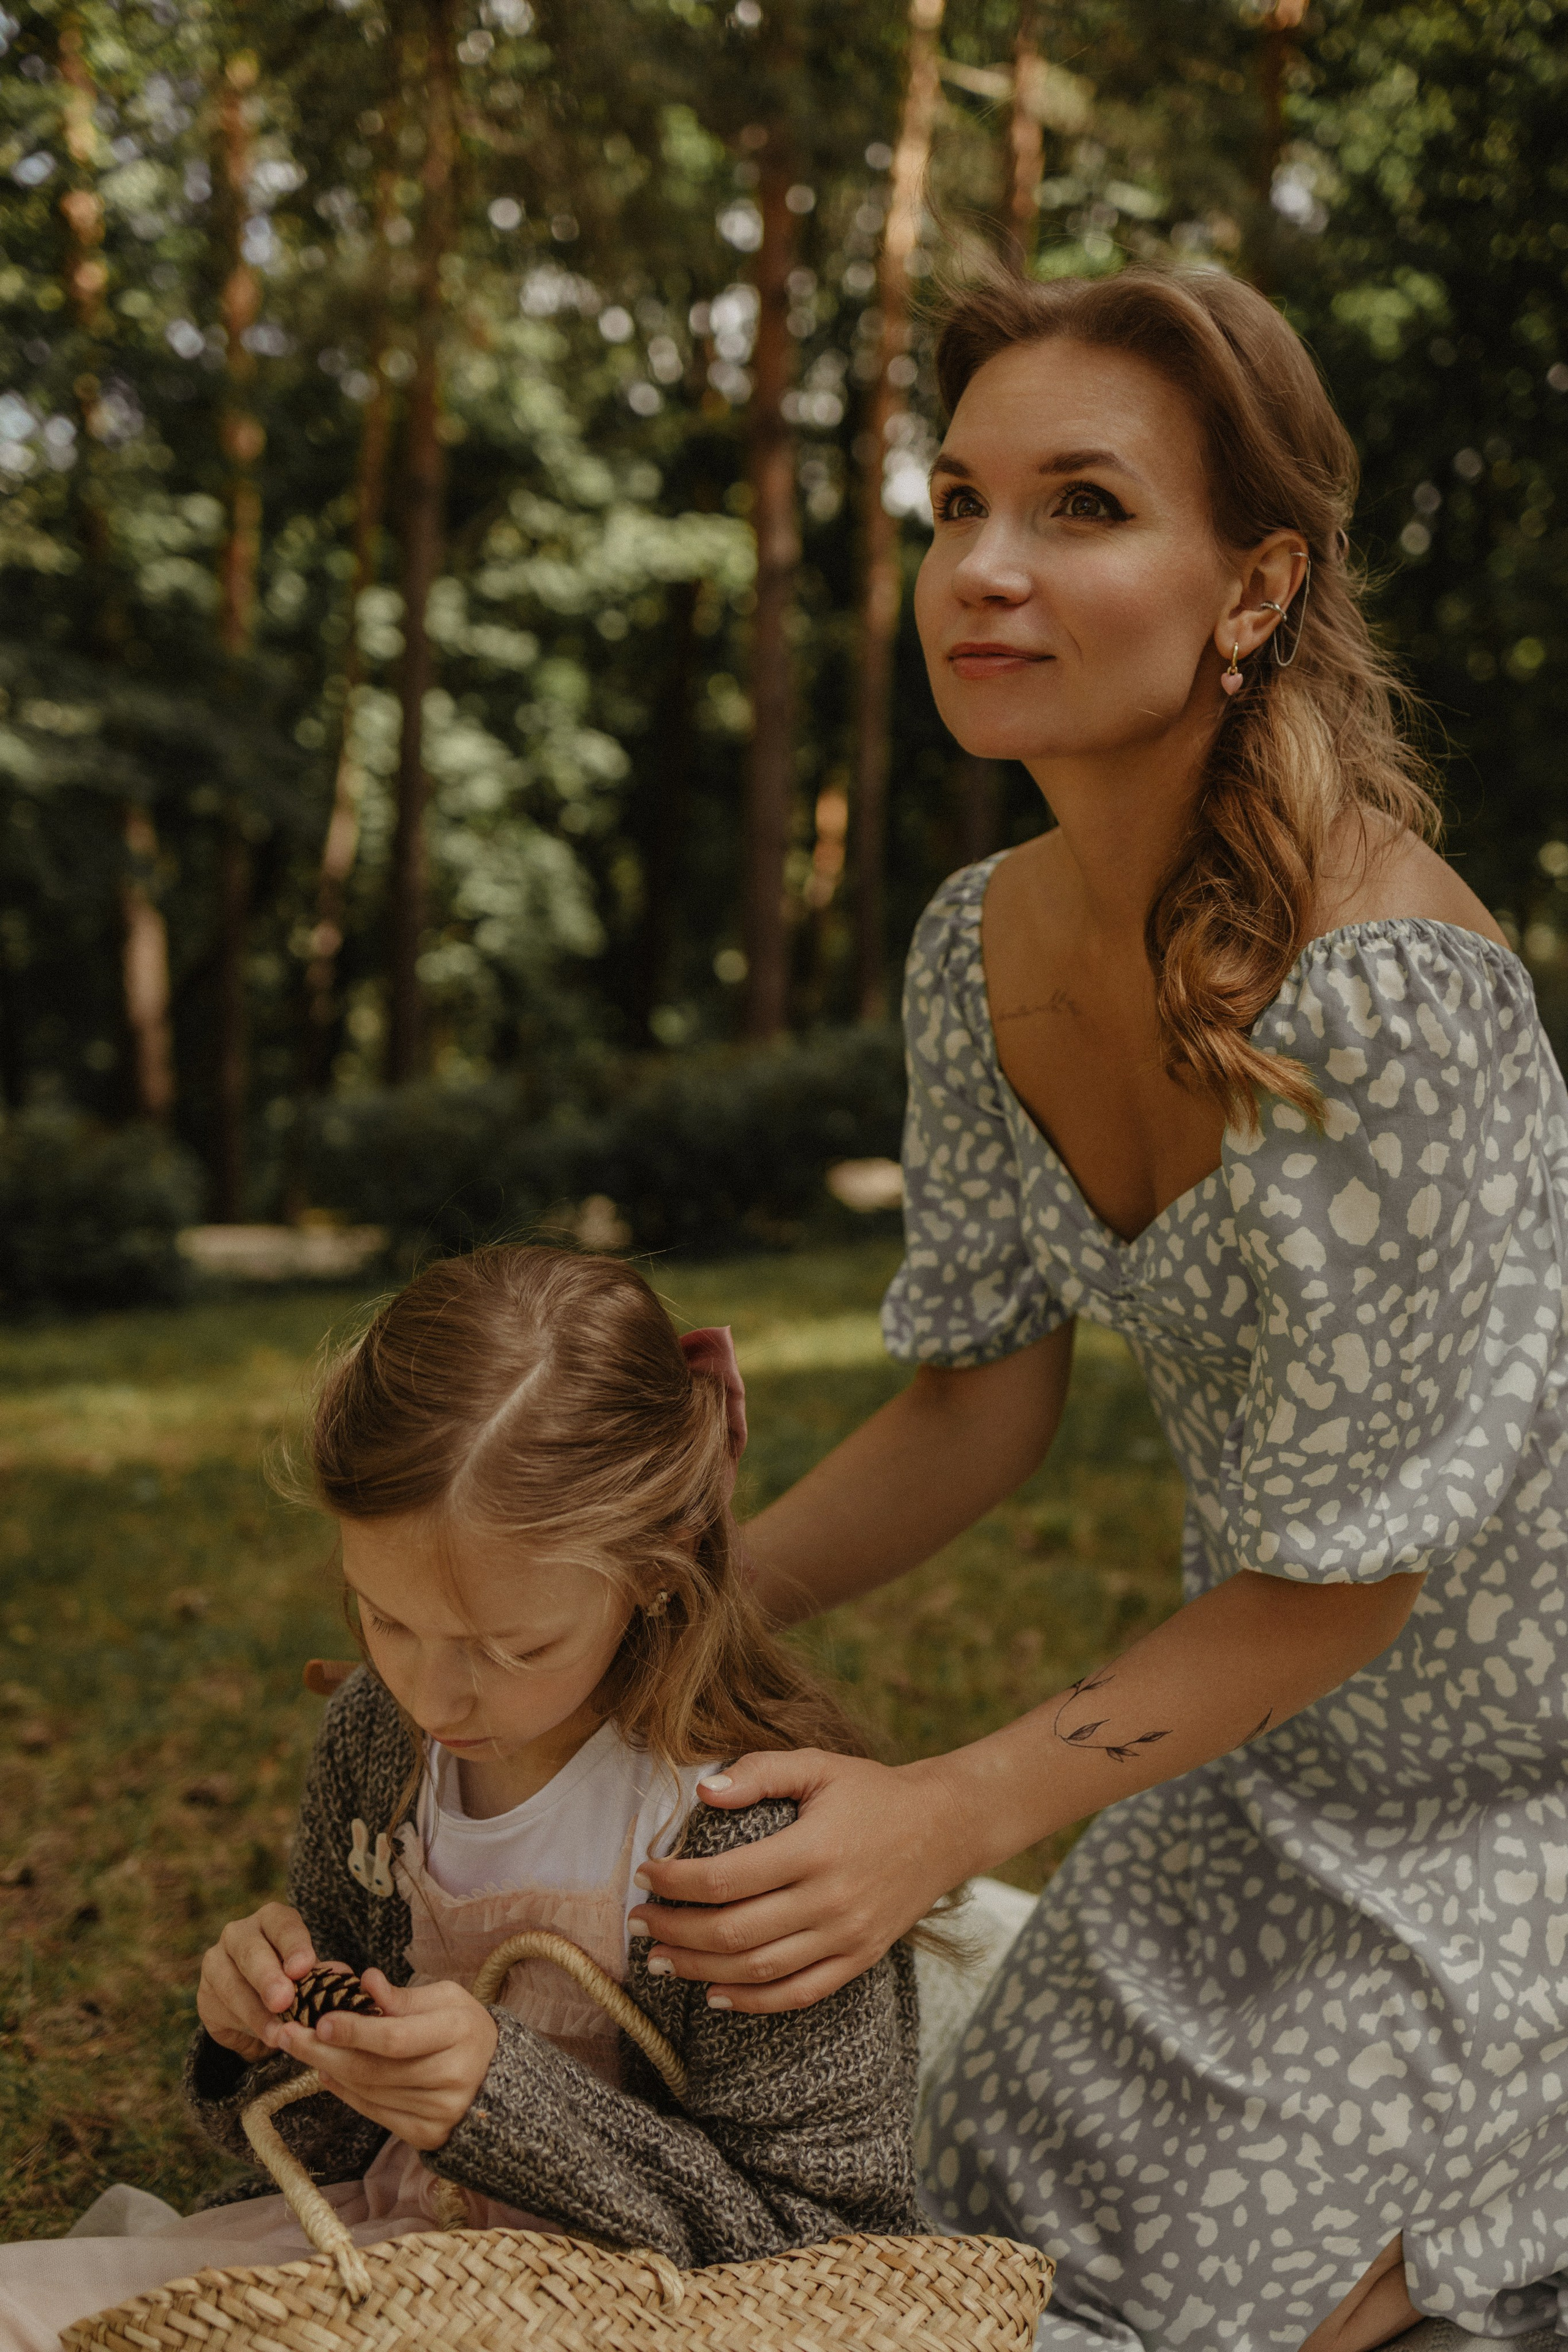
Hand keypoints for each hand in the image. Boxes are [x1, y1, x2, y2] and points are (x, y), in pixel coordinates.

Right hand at [198, 1902, 318, 2062]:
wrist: (255, 2011)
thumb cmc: (291, 1981)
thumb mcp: (309, 1975)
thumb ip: (322, 1974)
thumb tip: (342, 1975)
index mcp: (271, 1920)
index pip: (282, 1924)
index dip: (294, 1945)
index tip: (304, 1967)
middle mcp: (239, 1934)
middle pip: (251, 1951)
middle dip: (268, 1977)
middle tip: (284, 2000)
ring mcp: (217, 1962)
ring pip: (233, 1984)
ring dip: (257, 2012)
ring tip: (278, 2033)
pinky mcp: (205, 1993)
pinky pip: (223, 2009)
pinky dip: (247, 2026)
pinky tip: (265, 2037)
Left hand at [262, 1969, 497, 2150]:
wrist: (496, 2078)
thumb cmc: (463, 2028)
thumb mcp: (445, 1999)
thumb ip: (403, 1996)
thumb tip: (365, 1981)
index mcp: (458, 2032)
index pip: (395, 2037)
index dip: (355, 2030)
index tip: (319, 2019)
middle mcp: (450, 2076)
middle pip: (374, 2069)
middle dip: (324, 2051)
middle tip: (286, 2035)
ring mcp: (438, 2110)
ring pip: (369, 2091)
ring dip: (330, 2069)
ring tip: (304, 2048)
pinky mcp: (426, 2134)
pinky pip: (375, 2113)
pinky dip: (346, 2092)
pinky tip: (327, 2072)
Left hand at [626, 1749, 965, 2012]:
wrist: (942, 1828)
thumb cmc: (870, 1792)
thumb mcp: (818, 1766)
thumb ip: (759, 1772)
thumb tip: (702, 1792)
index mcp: (813, 1848)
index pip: (725, 1877)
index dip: (675, 1881)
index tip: (643, 1873)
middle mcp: (829, 1900)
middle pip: (732, 1931)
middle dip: (674, 1931)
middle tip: (637, 1923)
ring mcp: (845, 1937)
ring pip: (758, 1969)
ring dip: (699, 1970)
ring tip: (660, 1960)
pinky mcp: (858, 1960)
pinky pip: (798, 1994)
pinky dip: (752, 2003)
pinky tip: (715, 1996)